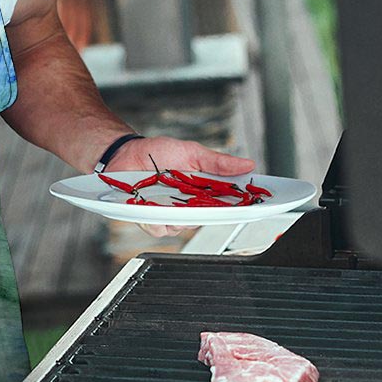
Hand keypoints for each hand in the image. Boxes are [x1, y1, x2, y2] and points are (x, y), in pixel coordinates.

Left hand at [106, 136, 255, 238]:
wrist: (126, 154)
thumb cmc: (158, 152)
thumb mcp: (192, 152)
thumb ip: (218, 162)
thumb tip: (247, 164)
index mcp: (203, 191)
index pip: (228, 204)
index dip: (242, 207)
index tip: (255, 205)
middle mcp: (189, 206)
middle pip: (207, 219)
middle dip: (208, 212)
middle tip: (202, 198)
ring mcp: (170, 214)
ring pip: (183, 227)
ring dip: (178, 214)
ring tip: (168, 196)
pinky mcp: (150, 219)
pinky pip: (159, 228)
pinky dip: (156, 218)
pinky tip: (151, 204)